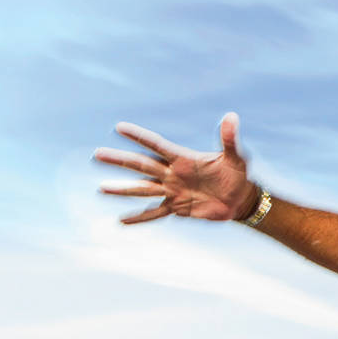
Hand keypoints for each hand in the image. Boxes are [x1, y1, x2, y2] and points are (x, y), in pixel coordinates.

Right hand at [94, 113, 258, 224]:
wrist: (240, 199)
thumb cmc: (237, 174)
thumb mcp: (236, 158)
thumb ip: (229, 139)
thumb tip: (231, 117)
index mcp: (183, 158)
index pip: (156, 145)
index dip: (140, 137)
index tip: (120, 127)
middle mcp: (172, 173)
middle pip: (141, 165)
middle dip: (120, 160)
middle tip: (97, 155)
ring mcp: (172, 191)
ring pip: (143, 189)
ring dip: (123, 189)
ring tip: (101, 188)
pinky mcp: (176, 208)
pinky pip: (154, 213)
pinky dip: (140, 218)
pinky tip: (122, 221)